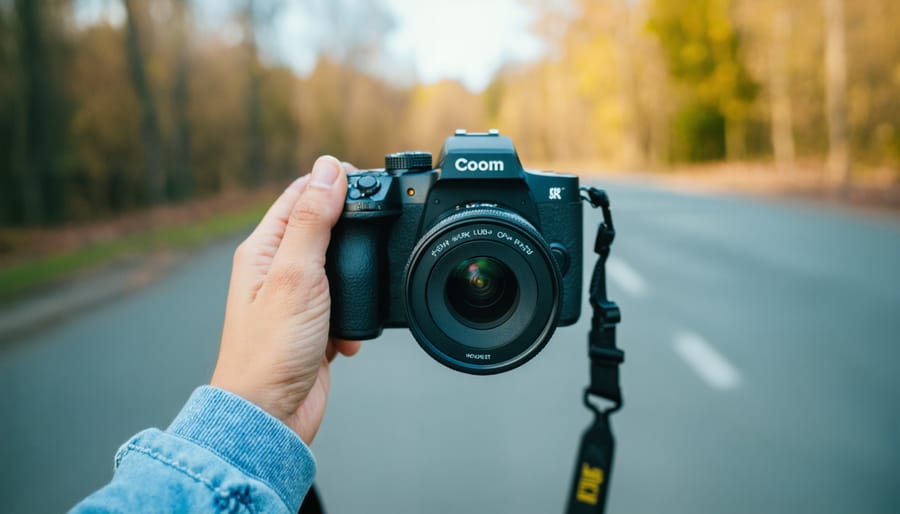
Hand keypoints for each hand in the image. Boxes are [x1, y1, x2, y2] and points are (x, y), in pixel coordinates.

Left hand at [211, 155, 359, 443]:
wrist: (270, 417)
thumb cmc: (269, 352)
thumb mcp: (296, 275)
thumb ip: (312, 220)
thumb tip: (327, 170)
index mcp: (263, 249)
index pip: (299, 195)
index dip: (331, 181)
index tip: (365, 177)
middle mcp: (276, 271)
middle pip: (322, 227)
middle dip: (353, 229)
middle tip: (378, 229)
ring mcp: (296, 300)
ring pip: (338, 268)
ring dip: (357, 278)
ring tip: (363, 289)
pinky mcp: (314, 328)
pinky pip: (345, 307)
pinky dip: (357, 317)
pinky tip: (352, 334)